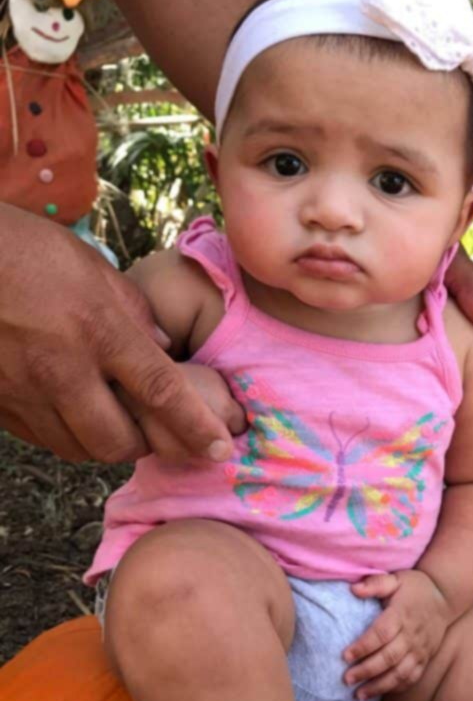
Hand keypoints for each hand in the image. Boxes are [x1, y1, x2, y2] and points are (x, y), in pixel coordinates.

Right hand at [0, 204, 235, 462]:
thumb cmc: (25, 250)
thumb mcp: (92, 268)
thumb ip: (133, 312)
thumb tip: (163, 349)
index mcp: (98, 330)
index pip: (160, 391)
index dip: (195, 427)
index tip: (220, 450)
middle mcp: (62, 369)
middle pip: (117, 441)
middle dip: (143, 445)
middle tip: (152, 429)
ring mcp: (23, 391)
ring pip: (77, 449)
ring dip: (103, 443)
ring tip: (111, 419)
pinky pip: (42, 438)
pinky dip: (65, 434)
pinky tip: (71, 411)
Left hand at [342, 570, 450, 700]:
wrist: (445, 597)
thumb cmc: (415, 587)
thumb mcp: (396, 579)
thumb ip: (375, 584)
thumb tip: (353, 589)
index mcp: (401, 614)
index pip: (381, 634)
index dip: (363, 646)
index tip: (345, 656)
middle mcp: (411, 634)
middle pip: (389, 657)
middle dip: (366, 670)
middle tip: (346, 679)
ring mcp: (420, 649)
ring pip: (400, 673)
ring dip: (379, 686)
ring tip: (358, 695)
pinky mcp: (425, 658)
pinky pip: (412, 678)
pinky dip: (396, 688)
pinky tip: (379, 693)